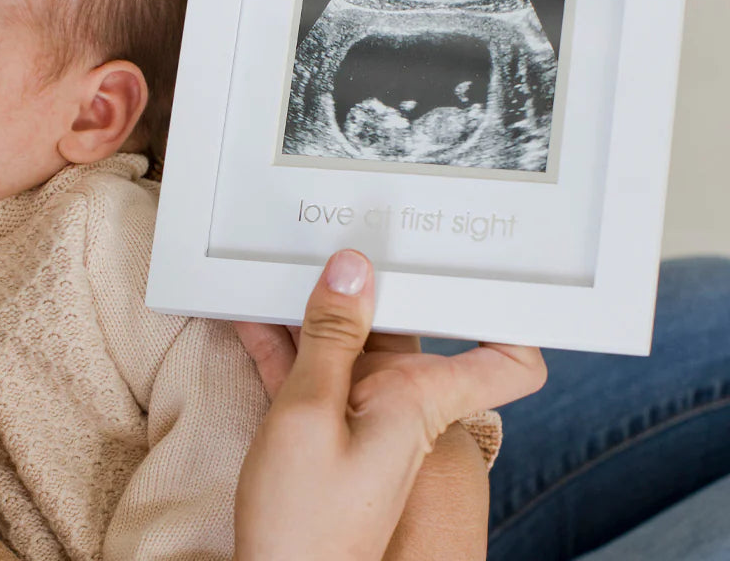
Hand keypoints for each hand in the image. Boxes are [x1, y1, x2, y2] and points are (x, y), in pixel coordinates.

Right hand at [232, 250, 545, 560]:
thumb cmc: (304, 525)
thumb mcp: (306, 414)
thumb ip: (330, 337)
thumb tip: (352, 269)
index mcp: (421, 400)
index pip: (508, 361)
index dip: (510, 314)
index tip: (486, 266)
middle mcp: (400, 400)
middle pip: (403, 322)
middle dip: (374, 279)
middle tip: (344, 232)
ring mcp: (361, 411)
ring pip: (346, 339)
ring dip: (313, 306)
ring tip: (279, 262)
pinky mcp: (324, 424)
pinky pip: (309, 365)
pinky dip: (283, 340)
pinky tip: (248, 312)